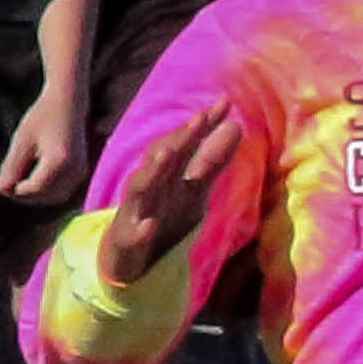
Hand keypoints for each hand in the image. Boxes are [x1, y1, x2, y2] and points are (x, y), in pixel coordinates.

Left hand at [0, 81, 85, 210]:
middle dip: (24, 196)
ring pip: (56, 197)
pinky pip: (63, 191)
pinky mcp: (82, 171)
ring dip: (36, 195)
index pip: (33, 189)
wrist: (69, 102)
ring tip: (18, 181)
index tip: (2, 181)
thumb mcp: (21, 140)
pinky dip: (47, 191)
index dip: (14, 190)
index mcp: (59, 162)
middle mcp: (75, 170)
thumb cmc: (42, 116)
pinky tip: (32, 178)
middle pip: (46, 197)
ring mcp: (82, 172)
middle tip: (7, 184)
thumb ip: (11, 167)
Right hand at [90, 103, 239, 295]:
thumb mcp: (192, 188)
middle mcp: (150, 188)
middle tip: (199, 119)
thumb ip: (212, 159)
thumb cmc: (162, 216)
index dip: (202, 126)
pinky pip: (133, 236)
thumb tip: (235, 124)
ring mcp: (135, 213)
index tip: (223, 103)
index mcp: (166, 175)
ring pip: (141, 189)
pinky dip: (140, 230)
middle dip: (179, 139)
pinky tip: (149, 225)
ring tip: (167, 155)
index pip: (183, 144)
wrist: (127, 260)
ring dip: (153, 172)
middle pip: (162, 160)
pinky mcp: (127, 243)